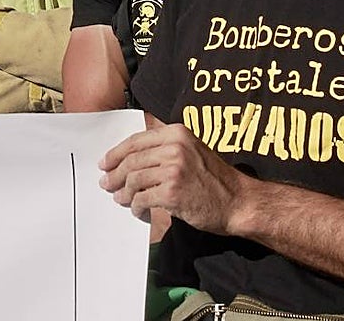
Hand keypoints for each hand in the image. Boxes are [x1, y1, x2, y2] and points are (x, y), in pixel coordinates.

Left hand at [99, 123, 248, 233]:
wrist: (238, 201)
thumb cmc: (214, 180)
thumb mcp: (191, 151)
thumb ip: (164, 149)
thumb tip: (129, 159)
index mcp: (177, 133)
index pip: (136, 141)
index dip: (116, 153)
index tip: (105, 163)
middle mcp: (175, 148)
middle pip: (131, 160)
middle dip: (114, 174)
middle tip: (106, 184)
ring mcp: (173, 170)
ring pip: (133, 180)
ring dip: (123, 192)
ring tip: (120, 199)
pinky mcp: (172, 192)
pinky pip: (142, 198)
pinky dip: (136, 206)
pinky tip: (138, 210)